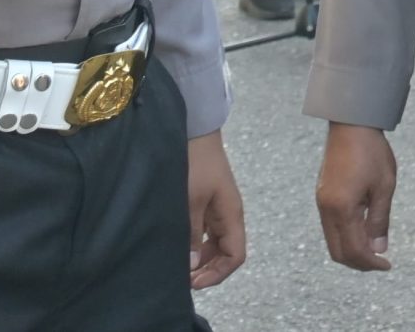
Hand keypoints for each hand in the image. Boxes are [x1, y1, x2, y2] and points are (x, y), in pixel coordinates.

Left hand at [186, 131, 246, 288]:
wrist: (193, 132)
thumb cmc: (194, 164)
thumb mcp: (190, 201)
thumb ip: (191, 234)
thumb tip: (193, 265)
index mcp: (231, 215)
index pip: (236, 255)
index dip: (218, 273)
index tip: (193, 281)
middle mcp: (228, 215)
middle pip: (226, 253)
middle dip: (208, 269)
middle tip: (181, 278)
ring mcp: (217, 209)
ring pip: (215, 244)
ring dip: (200, 258)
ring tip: (178, 266)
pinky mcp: (206, 203)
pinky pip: (205, 233)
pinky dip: (194, 244)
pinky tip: (178, 247)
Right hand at [316, 122, 397, 271]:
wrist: (351, 124)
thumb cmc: (371, 152)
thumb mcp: (384, 187)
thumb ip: (379, 221)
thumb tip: (378, 249)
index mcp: (341, 208)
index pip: (353, 250)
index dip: (370, 263)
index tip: (387, 265)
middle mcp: (326, 209)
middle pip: (338, 251)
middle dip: (359, 262)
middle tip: (380, 262)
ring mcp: (322, 203)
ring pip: (333, 240)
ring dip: (352, 250)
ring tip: (374, 248)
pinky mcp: (323, 196)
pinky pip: (331, 227)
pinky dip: (346, 236)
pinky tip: (363, 231)